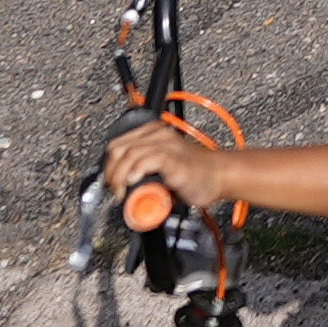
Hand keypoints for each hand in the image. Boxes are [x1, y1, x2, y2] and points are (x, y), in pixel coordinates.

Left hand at [99, 117, 237, 222]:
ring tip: (123, 193)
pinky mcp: (175, 157)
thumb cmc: (192, 175)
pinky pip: (149, 159)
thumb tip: (121, 190)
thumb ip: (141, 173)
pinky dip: (137, 171)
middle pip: (118, 149)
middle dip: (111, 173)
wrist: (219, 176)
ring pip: (129, 154)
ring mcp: (166, 144)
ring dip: (120, 178)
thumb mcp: (158, 171)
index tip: (110, 185)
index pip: (116, 145)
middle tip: (115, 192)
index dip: (108, 167)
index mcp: (152, 133)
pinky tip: (134, 182)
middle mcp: (157, 134)